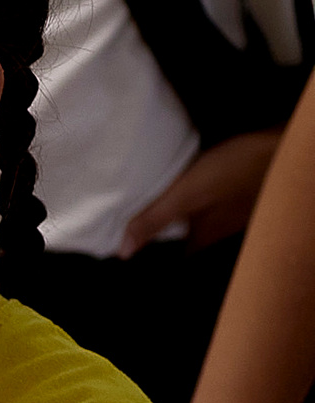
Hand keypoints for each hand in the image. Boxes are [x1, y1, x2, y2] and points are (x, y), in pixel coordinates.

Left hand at [119, 129, 283, 254]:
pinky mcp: (238, 192)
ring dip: (176, 209)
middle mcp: (219, 229)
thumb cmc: (233, 172)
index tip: (128, 242)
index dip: (153, 249)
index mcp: (204, 236)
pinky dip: (194, 194)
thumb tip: (123, 252)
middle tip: (131, 215)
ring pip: (197, 217)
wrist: (279, 147)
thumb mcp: (186, 194)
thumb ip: (156, 219)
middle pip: (185, 235)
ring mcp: (231, 211)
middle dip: (162, 228)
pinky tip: (184, 181)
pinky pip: (209, 200)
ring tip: (148, 197)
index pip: (175, 254)